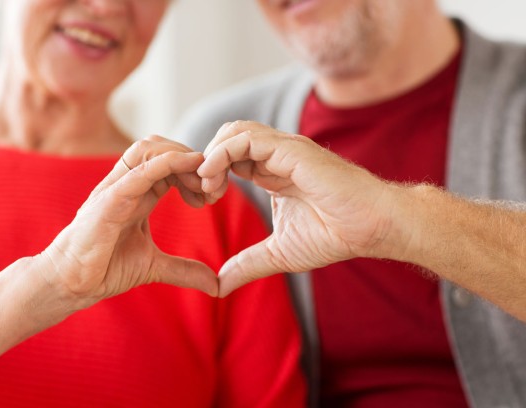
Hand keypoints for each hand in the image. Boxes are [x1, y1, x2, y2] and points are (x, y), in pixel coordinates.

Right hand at [41, 136, 218, 309]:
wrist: (70, 283)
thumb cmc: (104, 268)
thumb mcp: (154, 267)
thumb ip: (184, 270)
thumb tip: (215, 285)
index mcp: (138, 193)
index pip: (169, 162)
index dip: (195, 170)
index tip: (213, 194)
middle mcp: (127, 184)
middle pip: (161, 146)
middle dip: (192, 159)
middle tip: (213, 187)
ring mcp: (116, 188)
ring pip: (149, 148)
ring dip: (182, 156)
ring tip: (202, 182)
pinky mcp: (108, 200)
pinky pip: (138, 171)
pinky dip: (167, 162)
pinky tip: (189, 166)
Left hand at [199, 121, 401, 296]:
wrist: (371, 227)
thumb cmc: (334, 235)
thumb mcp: (279, 253)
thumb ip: (248, 264)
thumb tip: (219, 286)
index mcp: (270, 172)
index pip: (229, 156)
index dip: (210, 173)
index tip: (203, 200)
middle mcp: (275, 155)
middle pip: (227, 137)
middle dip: (206, 161)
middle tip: (203, 193)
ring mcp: (283, 149)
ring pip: (234, 131)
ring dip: (212, 155)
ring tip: (207, 185)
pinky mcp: (291, 150)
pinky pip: (247, 139)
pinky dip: (222, 153)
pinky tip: (215, 178)